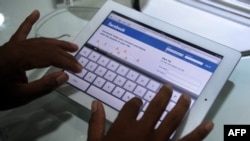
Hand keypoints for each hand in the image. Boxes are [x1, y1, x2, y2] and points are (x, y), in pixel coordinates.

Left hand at [0, 10, 81, 109]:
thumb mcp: (22, 96)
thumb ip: (44, 86)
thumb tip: (65, 76)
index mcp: (20, 58)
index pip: (50, 56)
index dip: (67, 62)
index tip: (79, 69)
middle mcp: (18, 47)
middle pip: (48, 47)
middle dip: (65, 55)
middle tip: (78, 62)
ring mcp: (14, 44)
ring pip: (40, 40)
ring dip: (57, 43)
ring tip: (72, 47)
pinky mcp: (10, 45)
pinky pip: (22, 31)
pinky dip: (29, 22)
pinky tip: (36, 13)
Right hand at [87, 85, 213, 140]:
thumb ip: (96, 123)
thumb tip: (95, 103)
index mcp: (125, 126)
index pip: (133, 105)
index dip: (135, 102)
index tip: (137, 102)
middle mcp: (144, 129)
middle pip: (156, 106)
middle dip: (163, 95)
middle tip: (169, 87)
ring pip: (173, 119)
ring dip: (181, 106)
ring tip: (186, 97)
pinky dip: (199, 133)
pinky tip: (209, 124)